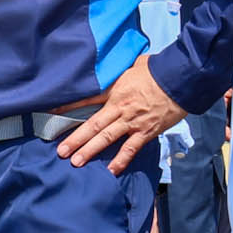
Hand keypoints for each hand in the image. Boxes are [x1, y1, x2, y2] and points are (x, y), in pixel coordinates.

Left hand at [56, 55, 184, 174]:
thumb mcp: (134, 62)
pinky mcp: (147, 131)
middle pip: (93, 124)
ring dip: (90, 150)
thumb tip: (111, 61)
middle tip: (60, 151)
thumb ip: (120, 67)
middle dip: (75, 138)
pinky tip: (110, 171)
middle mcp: (120, 106)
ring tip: (76, 162)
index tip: (51, 114)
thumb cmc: (159, 68)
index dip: (68, 107)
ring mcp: (133, 120)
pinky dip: (121, 160)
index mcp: (115, 88)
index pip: (86, 99)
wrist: (181, 77)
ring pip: (107, 137)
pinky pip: (131, 148)